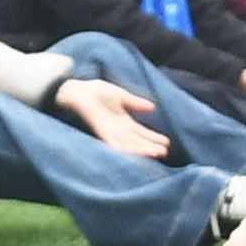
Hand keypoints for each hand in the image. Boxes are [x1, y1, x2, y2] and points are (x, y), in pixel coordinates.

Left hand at [57, 76, 171, 159]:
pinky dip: (126, 149)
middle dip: (150, 146)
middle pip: (137, 141)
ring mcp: (110, 132)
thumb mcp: (121, 96)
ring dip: (142, 150)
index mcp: (124, 122)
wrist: (79, 91)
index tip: (166, 143)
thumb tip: (153, 107)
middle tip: (164, 152)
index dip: (153, 138)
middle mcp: (118, 130)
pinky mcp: (101, 132)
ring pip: (129, 145)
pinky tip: (135, 154)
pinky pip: (115, 144)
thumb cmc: (97, 92)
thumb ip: (136, 103)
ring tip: (156, 154)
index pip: (142, 132)